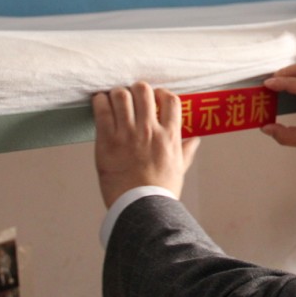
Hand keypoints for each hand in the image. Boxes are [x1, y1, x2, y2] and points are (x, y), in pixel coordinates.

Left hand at [92, 82, 200, 207]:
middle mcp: (150, 130)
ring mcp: (128, 134)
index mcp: (170, 135)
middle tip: (131, 96)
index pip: (170, 99)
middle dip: (136, 89)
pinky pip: (102, 110)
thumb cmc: (160, 191)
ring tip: (114, 99)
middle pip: (143, 90)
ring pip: (121, 95)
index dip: (161, 93)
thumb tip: (195, 140)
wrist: (141, 207)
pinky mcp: (107, 141)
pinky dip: (100, 102)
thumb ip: (186, 151)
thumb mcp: (179, 169)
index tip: (155, 97)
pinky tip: (100, 102)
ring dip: (117, 94)